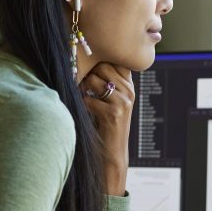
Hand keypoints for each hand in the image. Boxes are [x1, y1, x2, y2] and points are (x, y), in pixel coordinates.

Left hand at [79, 63, 133, 195]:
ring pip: (94, 80)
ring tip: (84, 98)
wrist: (112, 151)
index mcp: (129, 84)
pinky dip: (82, 104)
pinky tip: (86, 112)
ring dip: (83, 89)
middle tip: (83, 87)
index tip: (88, 66)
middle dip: (88, 74)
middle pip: (102, 66)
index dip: (99, 60)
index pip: (115, 59)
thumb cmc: (105, 122)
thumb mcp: (110, 98)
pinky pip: (89, 99)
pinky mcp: (114, 113)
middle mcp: (129, 90)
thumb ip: (107, 79)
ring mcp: (123, 102)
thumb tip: (88, 59)